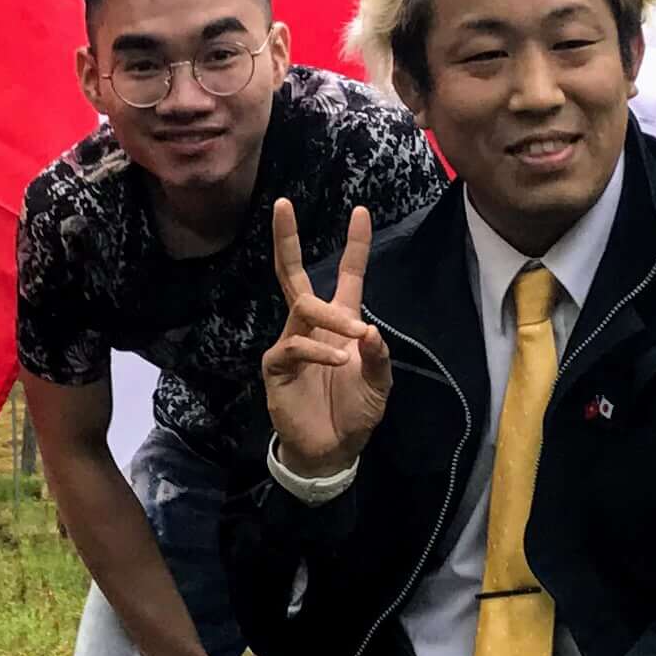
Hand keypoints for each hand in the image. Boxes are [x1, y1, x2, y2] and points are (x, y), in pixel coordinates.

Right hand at [262, 199, 390, 477]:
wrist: (331, 451)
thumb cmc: (355, 414)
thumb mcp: (379, 386)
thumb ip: (379, 358)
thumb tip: (370, 329)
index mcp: (341, 323)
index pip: (347, 275)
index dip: (354, 245)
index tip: (360, 211)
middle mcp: (312, 326)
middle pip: (292, 274)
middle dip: (287, 239)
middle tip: (282, 204)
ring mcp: (291, 343)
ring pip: (302, 308)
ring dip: (331, 318)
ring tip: (353, 339)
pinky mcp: (277, 367)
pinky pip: (293, 345)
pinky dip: (318, 349)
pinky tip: (338, 360)